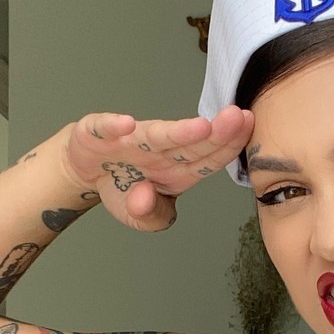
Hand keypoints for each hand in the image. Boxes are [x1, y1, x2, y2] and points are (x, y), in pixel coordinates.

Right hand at [60, 107, 254, 232]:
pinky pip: (105, 128)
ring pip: (156, 135)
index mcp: (176, 169)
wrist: (86, 171)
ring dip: (178, 132)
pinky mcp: (98, 132)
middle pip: (190, 143)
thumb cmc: (123, 189)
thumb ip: (151, 216)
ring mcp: (130, 139)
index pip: (207, 159)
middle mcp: (159, 150)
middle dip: (215, 132)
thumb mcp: (141, 217)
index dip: (227, 146)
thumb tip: (144, 198)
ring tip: (201, 128)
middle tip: (238, 117)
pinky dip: (113, 126)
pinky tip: (126, 124)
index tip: (246, 128)